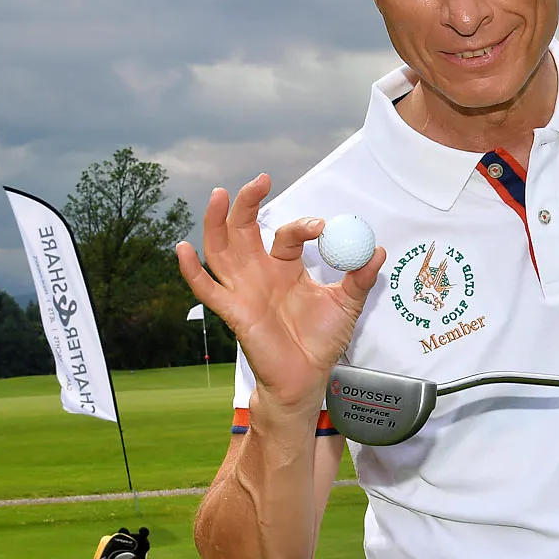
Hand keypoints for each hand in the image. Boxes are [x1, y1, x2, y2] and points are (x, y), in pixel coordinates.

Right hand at [175, 175, 385, 412]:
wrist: (307, 378)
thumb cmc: (321, 341)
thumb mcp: (346, 304)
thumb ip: (360, 278)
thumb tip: (377, 251)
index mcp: (285, 267)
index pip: (287, 235)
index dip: (302, 227)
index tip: (321, 226)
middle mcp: (259, 273)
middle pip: (244, 229)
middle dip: (248, 203)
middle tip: (261, 180)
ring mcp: (242, 290)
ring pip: (220, 249)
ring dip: (215, 221)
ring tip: (218, 194)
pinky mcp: (232, 311)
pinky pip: (206, 289)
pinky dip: (191, 270)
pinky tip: (182, 248)